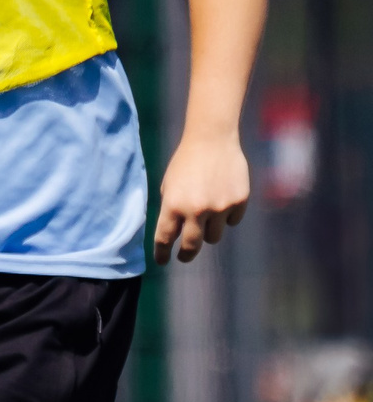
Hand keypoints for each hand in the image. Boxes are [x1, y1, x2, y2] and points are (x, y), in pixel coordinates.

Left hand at [153, 132, 249, 263]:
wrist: (212, 140)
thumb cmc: (185, 164)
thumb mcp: (168, 186)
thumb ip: (171, 210)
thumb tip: (173, 235)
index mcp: (173, 205)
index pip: (164, 238)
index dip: (162, 253)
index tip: (162, 261)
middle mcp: (196, 210)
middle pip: (192, 246)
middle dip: (186, 254)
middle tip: (183, 256)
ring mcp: (220, 207)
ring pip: (213, 237)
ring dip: (208, 231)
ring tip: (205, 214)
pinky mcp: (239, 202)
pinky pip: (232, 221)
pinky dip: (226, 216)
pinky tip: (223, 198)